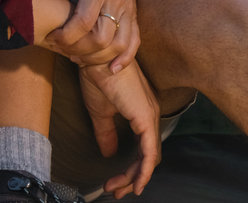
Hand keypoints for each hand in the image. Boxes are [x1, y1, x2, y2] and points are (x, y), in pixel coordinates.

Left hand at [41, 0, 139, 72]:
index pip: (84, 20)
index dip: (67, 35)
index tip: (52, 37)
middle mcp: (116, 0)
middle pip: (102, 37)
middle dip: (80, 50)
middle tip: (63, 50)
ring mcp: (128, 8)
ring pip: (120, 43)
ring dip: (100, 57)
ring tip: (80, 59)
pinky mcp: (134, 13)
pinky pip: (135, 40)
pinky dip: (126, 57)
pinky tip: (113, 68)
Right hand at [79, 60, 160, 197]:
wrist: (97, 57)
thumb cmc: (98, 77)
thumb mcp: (100, 112)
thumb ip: (106, 133)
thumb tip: (108, 153)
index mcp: (142, 112)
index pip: (143, 148)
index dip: (132, 168)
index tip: (114, 181)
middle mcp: (151, 115)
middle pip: (149, 156)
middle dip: (132, 177)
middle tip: (114, 190)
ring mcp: (150, 116)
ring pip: (150, 158)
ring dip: (134, 177)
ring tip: (116, 188)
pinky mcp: (146, 117)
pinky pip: (150, 152)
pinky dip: (144, 170)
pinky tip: (136, 183)